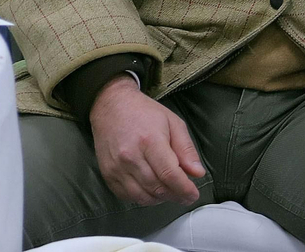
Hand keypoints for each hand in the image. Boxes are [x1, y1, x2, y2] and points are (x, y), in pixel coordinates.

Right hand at [88, 74, 204, 206]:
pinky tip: (150, 189)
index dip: (185, 190)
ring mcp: (116, 166)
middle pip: (158, 189)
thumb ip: (186, 149)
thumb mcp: (172, 123)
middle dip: (175, 196)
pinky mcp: (107, 173)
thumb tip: (197, 173)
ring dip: (160, 199)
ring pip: (143, 197)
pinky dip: (142, 198)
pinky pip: (127, 196)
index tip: (193, 194)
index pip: (170, 175)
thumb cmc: (144, 112)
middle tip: (184, 194)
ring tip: (168, 191)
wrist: (110, 105)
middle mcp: (130, 156)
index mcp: (149, 141)